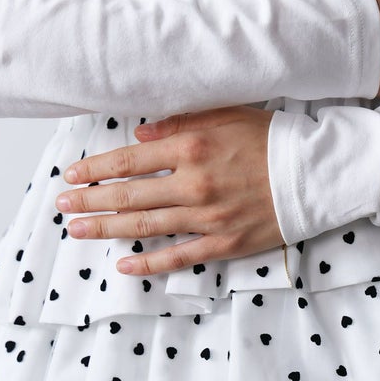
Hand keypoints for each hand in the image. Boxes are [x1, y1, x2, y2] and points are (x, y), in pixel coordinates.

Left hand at [55, 106, 281, 275]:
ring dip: (106, 230)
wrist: (316, 174)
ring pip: (144, 227)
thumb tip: (141, 134)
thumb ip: (181, 121)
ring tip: (77, 230)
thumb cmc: (272, 139)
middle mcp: (194, 184)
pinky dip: (148, 264)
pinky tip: (122, 266)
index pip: (130, 161)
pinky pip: (178, 258)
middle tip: (63, 206)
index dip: (96, 169)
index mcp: (193, 148)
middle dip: (90, 201)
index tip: (72, 175)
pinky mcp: (223, 243)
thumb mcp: (227, 115)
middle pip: (128, 196)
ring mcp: (208, 218)